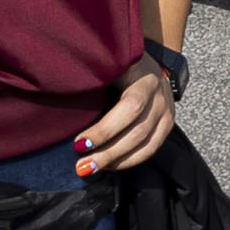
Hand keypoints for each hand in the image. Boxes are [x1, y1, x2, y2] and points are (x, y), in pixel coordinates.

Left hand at [73, 58, 175, 176]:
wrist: (144, 62)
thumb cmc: (116, 64)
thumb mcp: (105, 64)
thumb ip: (91, 79)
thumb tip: (62, 108)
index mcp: (142, 76)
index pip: (129, 107)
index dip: (105, 129)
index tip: (79, 143)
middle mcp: (158, 93)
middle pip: (137, 130)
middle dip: (107, 152)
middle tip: (81, 165)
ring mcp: (166, 110)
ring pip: (145, 144)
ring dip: (116, 160)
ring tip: (90, 167)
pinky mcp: (167, 124)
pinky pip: (151, 149)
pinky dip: (129, 161)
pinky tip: (109, 165)